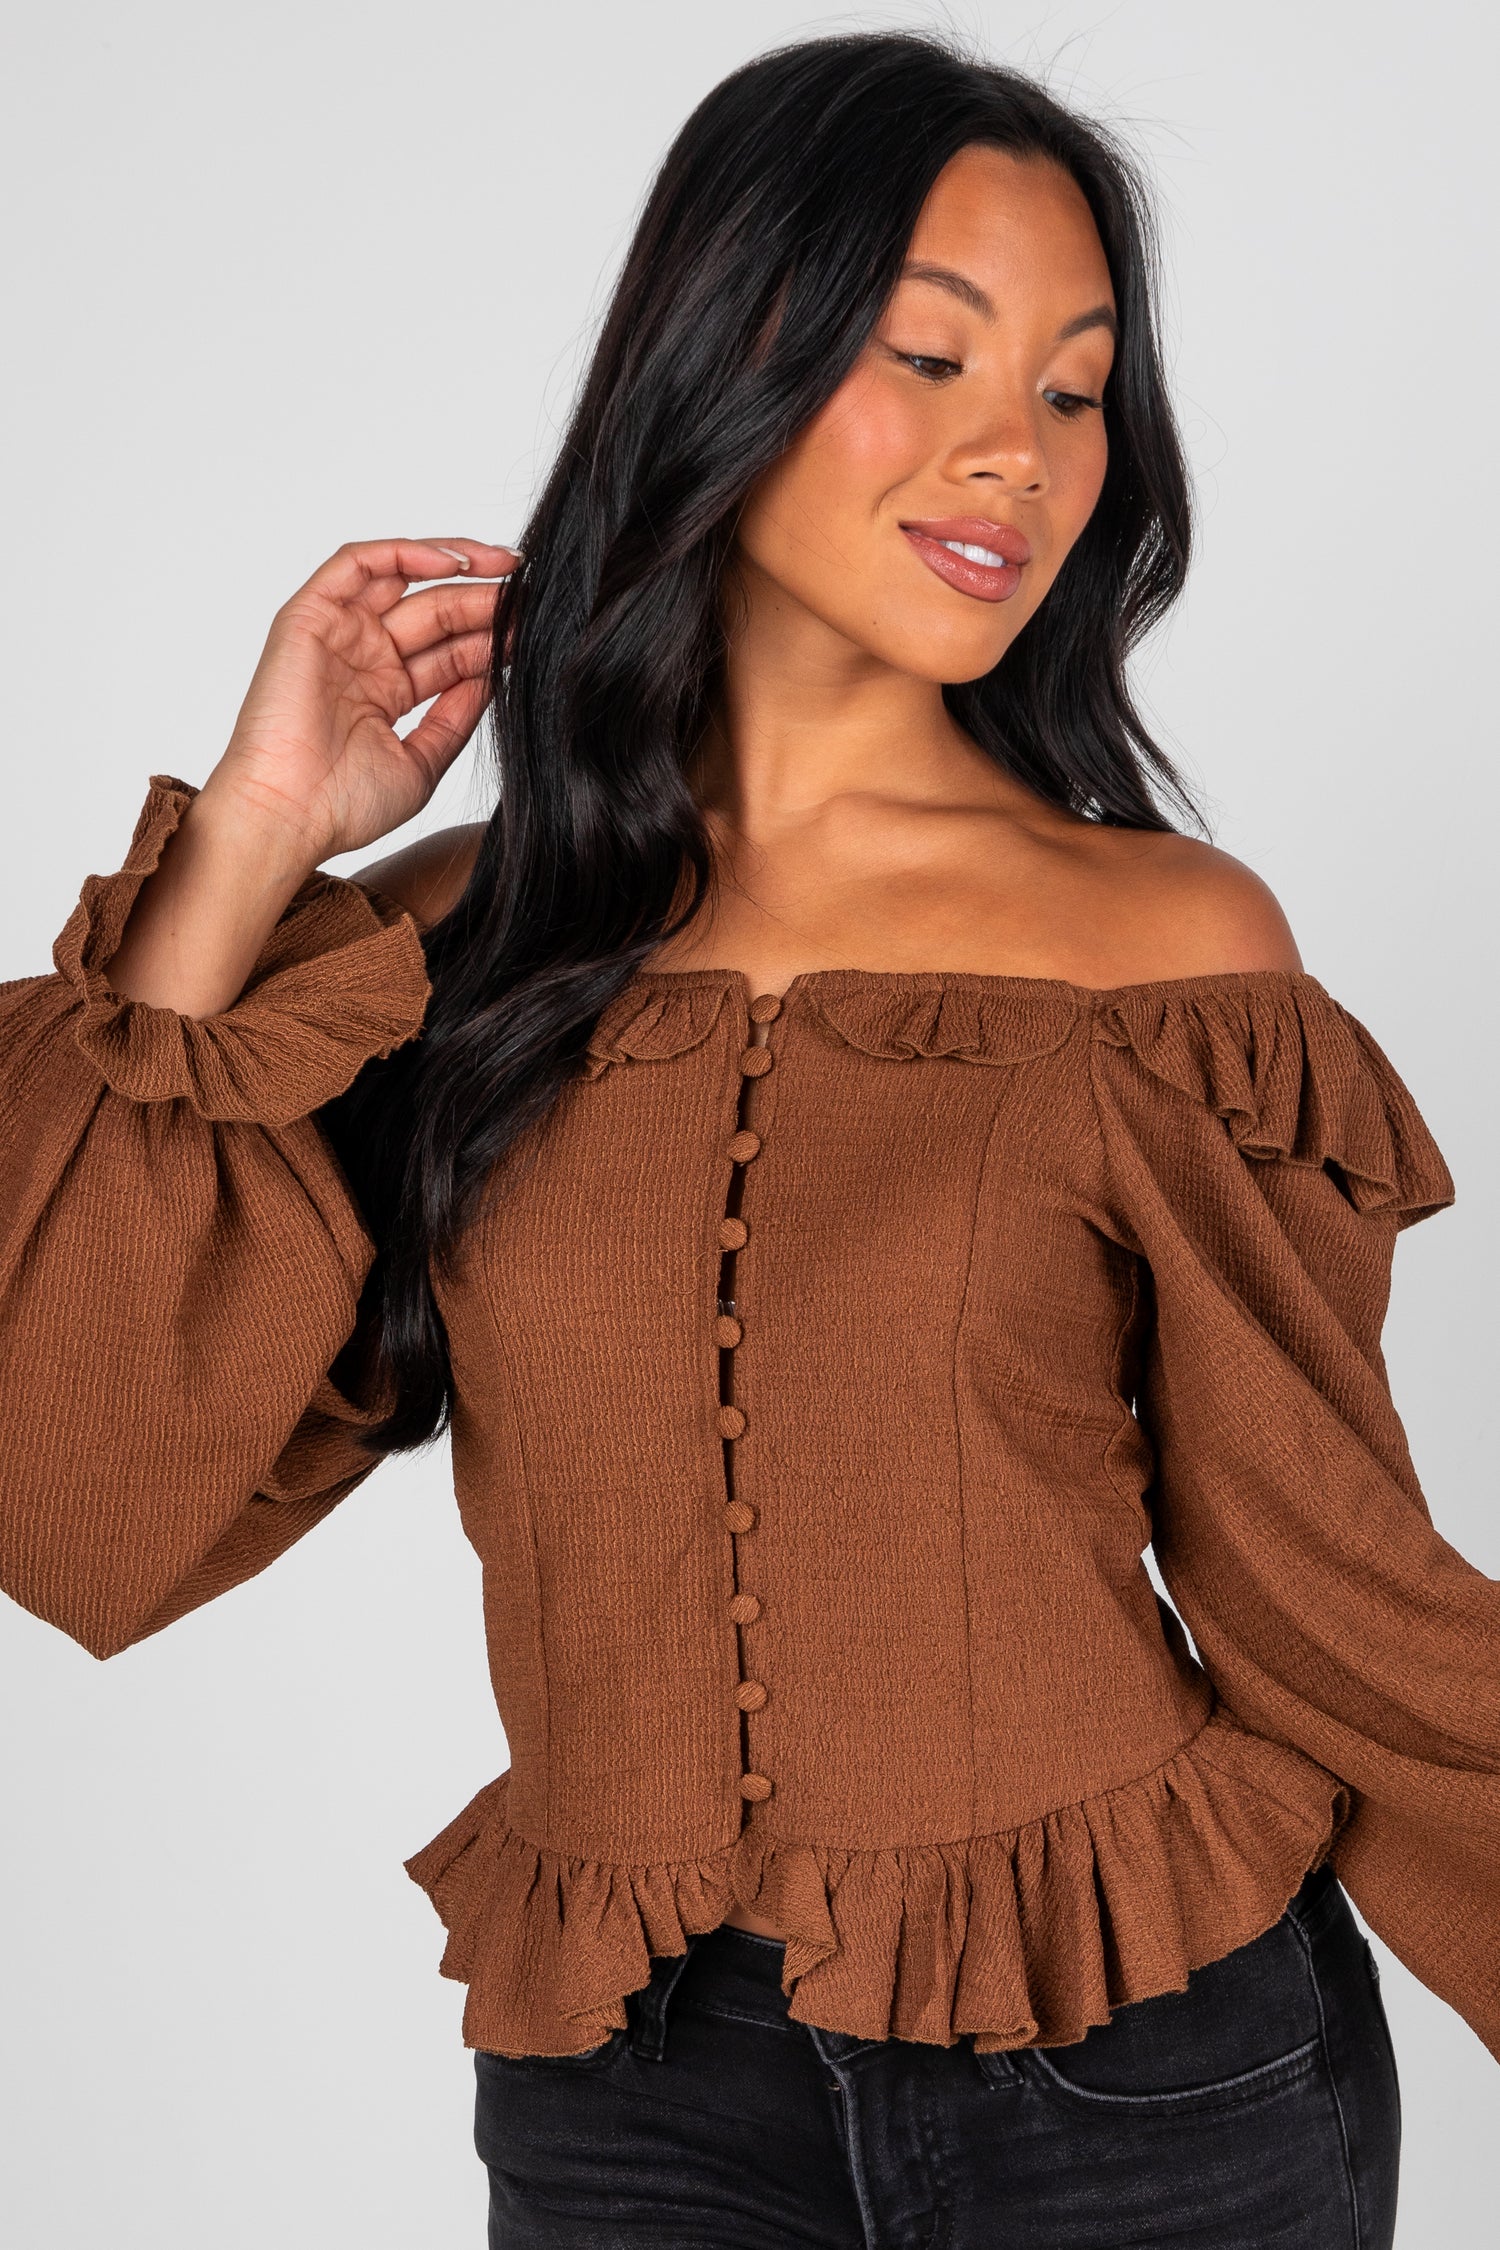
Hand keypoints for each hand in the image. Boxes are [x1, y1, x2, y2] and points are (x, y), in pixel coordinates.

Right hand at [198, 536, 519, 869]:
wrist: (290, 816)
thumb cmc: (343, 805)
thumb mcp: (423, 762)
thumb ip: (456, 719)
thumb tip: (493, 679)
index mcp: (387, 692)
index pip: (450, 650)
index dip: (492, 637)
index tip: (535, 630)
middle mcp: (363, 657)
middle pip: (435, 612)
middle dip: (485, 602)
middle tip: (530, 597)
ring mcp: (337, 635)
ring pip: (404, 580)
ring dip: (456, 567)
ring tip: (506, 568)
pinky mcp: (309, 616)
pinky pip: (357, 565)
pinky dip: (404, 555)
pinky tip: (455, 563)